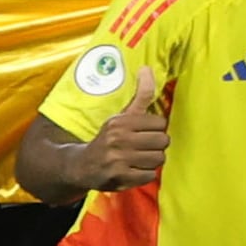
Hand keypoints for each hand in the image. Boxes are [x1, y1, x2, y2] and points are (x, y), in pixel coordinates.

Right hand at [76, 76, 170, 191]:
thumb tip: (147, 68)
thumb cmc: (109, 138)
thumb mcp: (122, 116)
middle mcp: (118, 139)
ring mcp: (118, 160)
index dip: (156, 129)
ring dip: (152, 161)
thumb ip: (140, 95)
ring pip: (158, 159)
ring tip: (137, 159)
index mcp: (120, 122)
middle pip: (163, 141)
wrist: (81, 165)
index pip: (161, 123)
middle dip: (156, 145)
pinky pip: (150, 175)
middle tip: (142, 147)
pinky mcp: (119, 178)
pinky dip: (144, 174)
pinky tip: (132, 171)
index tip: (143, 132)